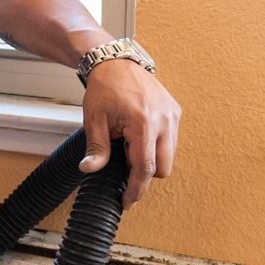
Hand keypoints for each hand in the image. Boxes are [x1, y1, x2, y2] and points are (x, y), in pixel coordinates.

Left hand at [79, 60, 181, 207]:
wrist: (116, 62)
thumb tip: (89, 170)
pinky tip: (136, 134)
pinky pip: (171, 141)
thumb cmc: (103, 88)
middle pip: (163, 168)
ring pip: (170, 156)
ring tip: (127, 142)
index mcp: (143, 123)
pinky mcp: (175, 112)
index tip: (128, 202)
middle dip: (144, 173)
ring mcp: (172, 115)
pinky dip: (156, 145)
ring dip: (151, 159)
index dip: (136, 189)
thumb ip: (96, 147)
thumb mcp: (94, 119)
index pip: (145, 168)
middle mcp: (164, 120)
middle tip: (121, 162)